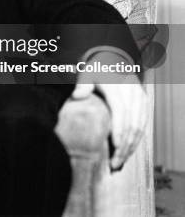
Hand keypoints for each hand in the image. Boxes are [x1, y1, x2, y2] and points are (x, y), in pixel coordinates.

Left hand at [71, 51, 146, 170]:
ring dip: (131, 146)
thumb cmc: (96, 70)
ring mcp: (140, 99)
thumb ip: (82, 84)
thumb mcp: (87, 73)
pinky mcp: (144, 103)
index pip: (121, 112)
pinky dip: (136, 140)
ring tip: (119, 161)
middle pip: (131, 124)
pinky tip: (128, 151)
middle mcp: (132, 94)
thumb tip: (77, 96)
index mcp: (117, 87)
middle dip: (124, 145)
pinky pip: (143, 125)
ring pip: (139, 127)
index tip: (114, 146)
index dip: (119, 130)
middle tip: (114, 162)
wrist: (113, 59)